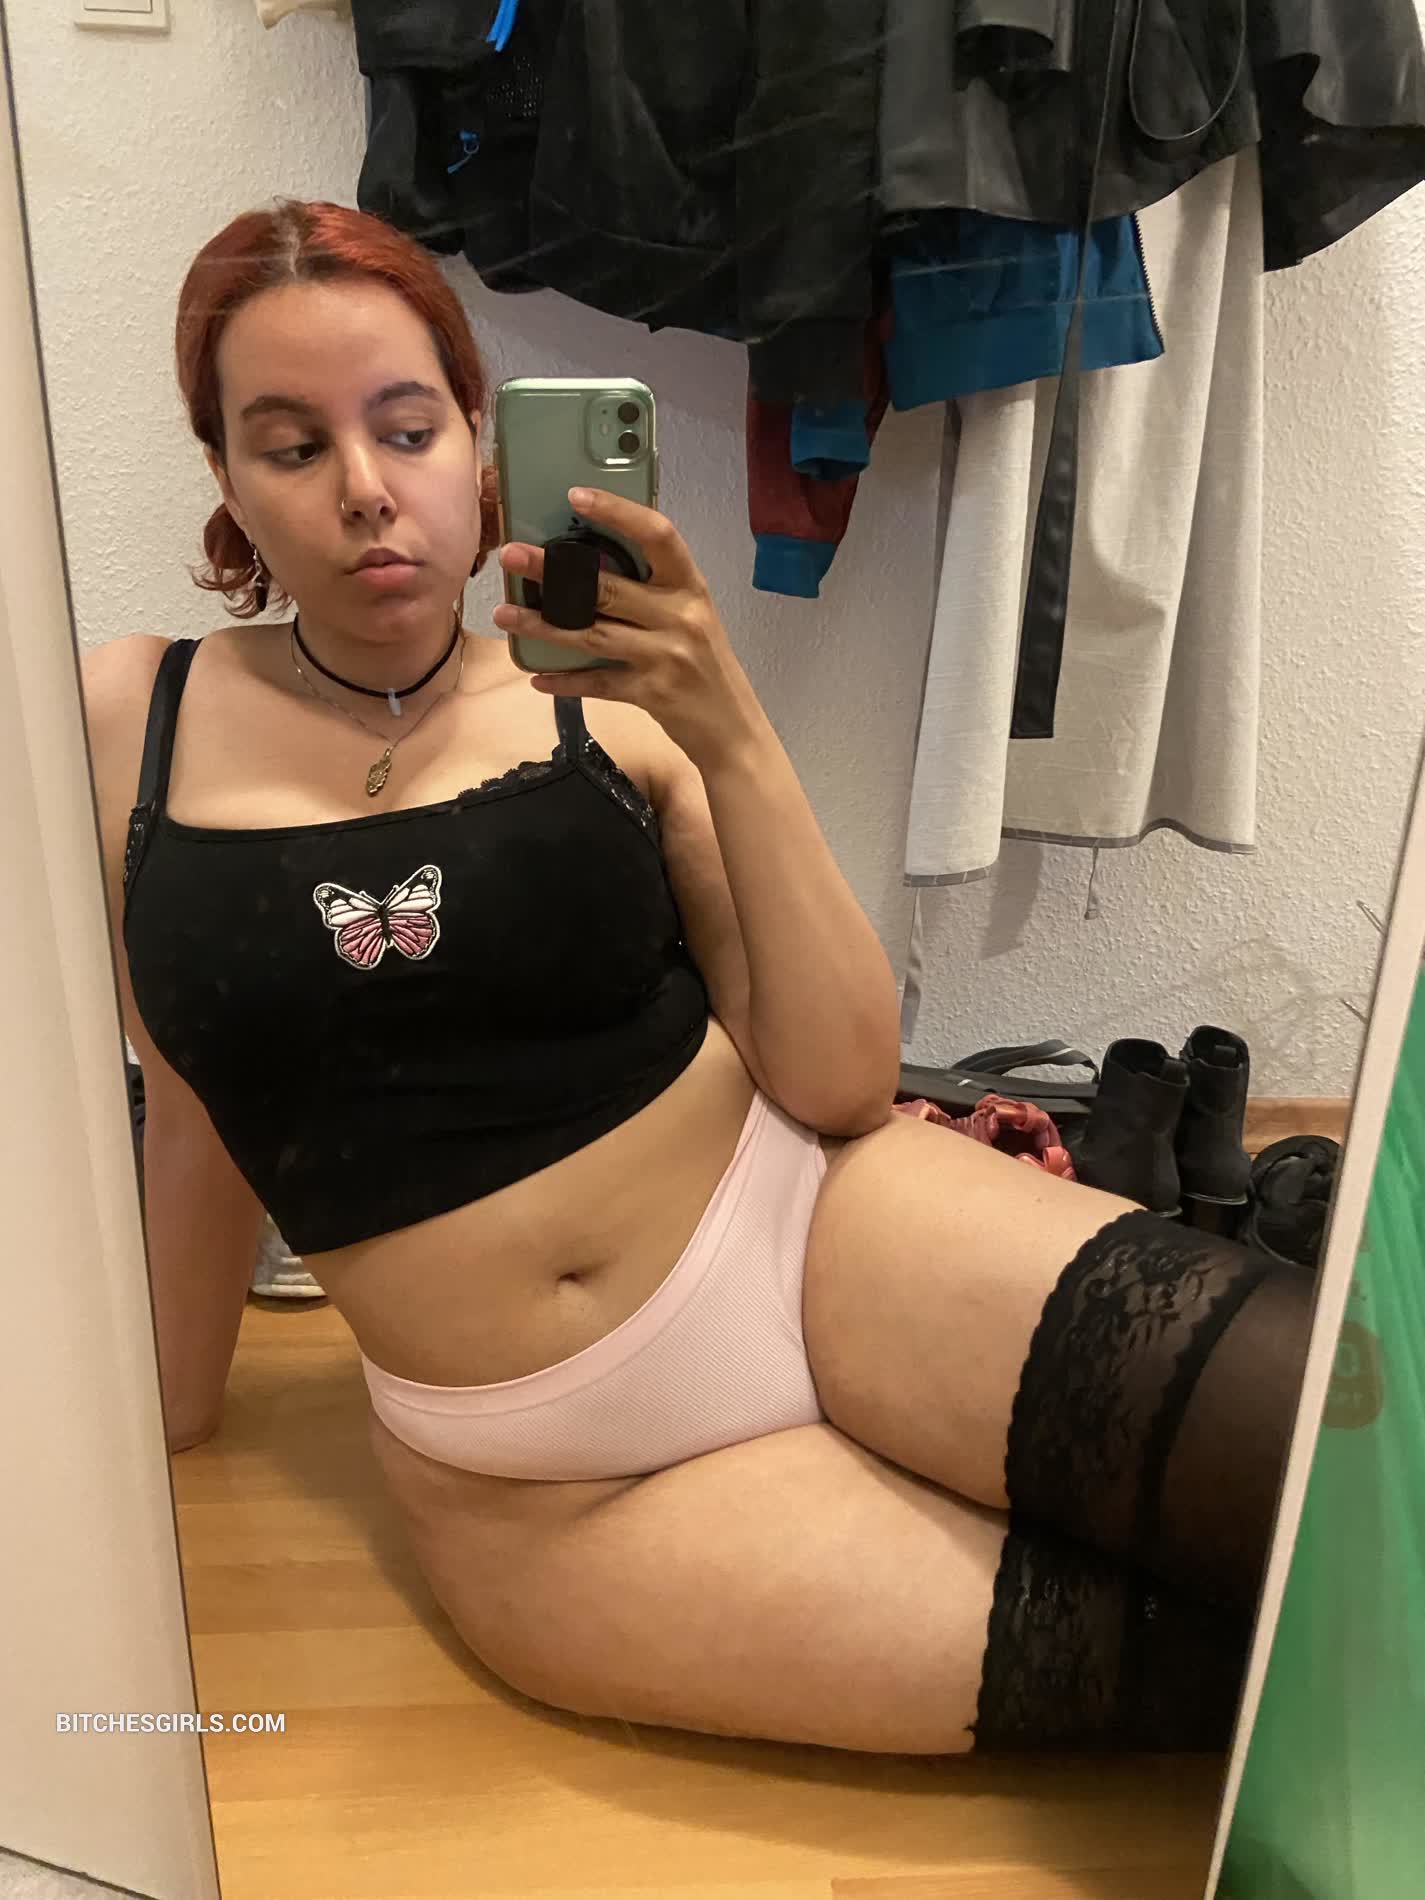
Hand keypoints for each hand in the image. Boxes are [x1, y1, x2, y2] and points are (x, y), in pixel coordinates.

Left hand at [492, 487, 763, 772]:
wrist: (733, 728)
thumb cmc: (707, 666)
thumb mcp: (693, 617)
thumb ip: (655, 592)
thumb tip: (590, 565)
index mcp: (691, 587)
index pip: (658, 535)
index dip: (618, 511)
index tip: (576, 495)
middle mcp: (681, 616)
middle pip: (607, 586)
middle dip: (553, 570)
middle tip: (512, 555)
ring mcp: (666, 656)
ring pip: (592, 634)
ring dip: (544, 624)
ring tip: (505, 614)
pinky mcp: (651, 693)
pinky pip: (598, 683)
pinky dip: (565, 681)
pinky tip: (537, 677)